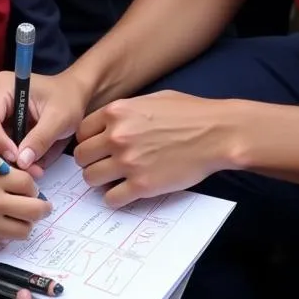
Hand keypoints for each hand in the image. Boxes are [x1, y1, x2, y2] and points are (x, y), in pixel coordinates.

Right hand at [0, 68, 91, 169]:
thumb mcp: (59, 119)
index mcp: (2, 87)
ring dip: (5, 159)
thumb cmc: (67, 100)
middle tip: (24, 170)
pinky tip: (27, 164)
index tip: (18, 159)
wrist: (73, 94)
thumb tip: (21, 163)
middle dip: (0, 155)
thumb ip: (41, 139)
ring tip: (30, 169)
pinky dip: (8, 158)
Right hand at [0, 165, 51, 240]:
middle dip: (42, 208)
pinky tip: (6, 224)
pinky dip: (12, 232)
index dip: (33, 187)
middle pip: (33, 209)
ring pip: (24, 229)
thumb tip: (40, 173)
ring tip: (22, 216)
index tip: (32, 189)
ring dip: (27, 222)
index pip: (27, 183)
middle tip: (44, 207)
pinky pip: (9, 239)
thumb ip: (13, 166)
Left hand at [74, 91, 235, 206]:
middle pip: (81, 156)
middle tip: (105, 164)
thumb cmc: (189, 113)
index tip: (98, 147)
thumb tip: (109, 124)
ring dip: (101, 181)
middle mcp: (117, 136)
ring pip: (91, 179)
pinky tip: (128, 191)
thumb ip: (126, 112)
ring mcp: (128, 162)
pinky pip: (111, 199)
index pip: (81, 131)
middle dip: (91, 161)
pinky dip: (116, 198)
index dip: (89, 140)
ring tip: (115, 179)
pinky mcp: (142, 186)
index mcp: (118, 111)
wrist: (216, 133)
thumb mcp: (152, 99)